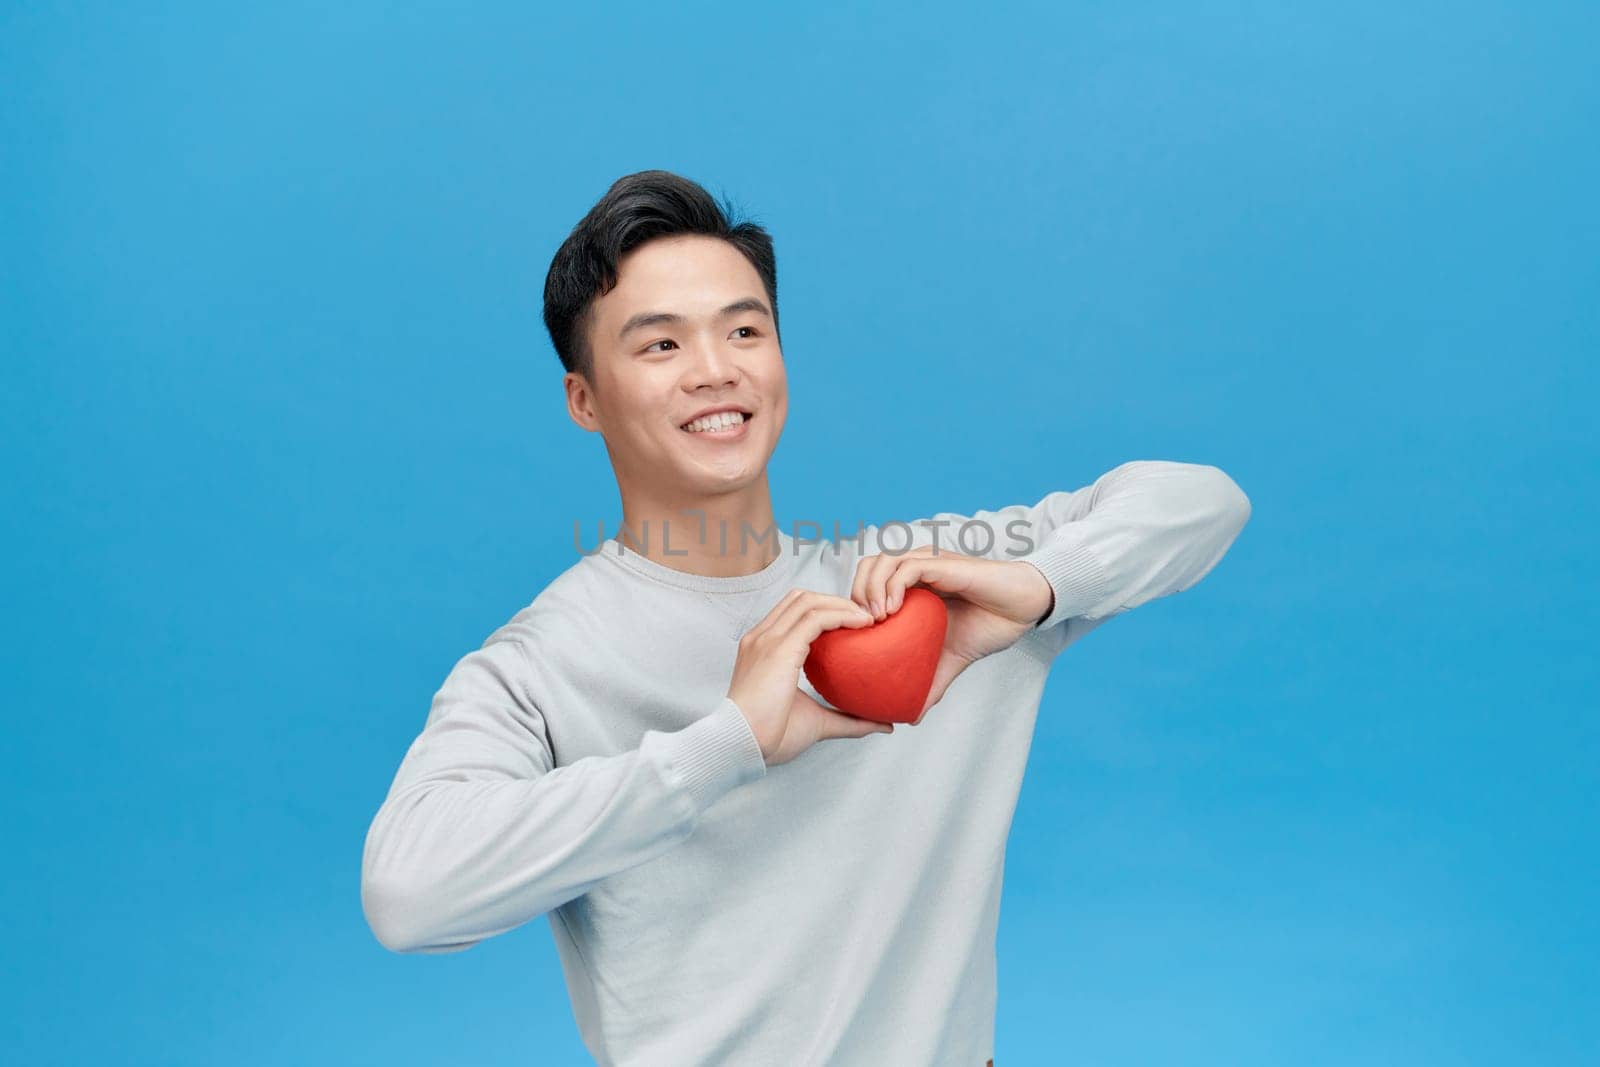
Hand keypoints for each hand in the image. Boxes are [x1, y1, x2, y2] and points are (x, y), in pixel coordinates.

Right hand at [726, 589, 894, 765]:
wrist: (741, 745)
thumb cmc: (770, 737)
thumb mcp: (817, 722)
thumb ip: (849, 720)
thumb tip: (886, 725)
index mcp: (761, 649)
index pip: (791, 611)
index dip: (824, 609)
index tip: (852, 623)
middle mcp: (761, 637)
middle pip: (800, 598)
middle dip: (835, 600)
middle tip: (864, 617)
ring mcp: (768, 639)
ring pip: (809, 601)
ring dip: (841, 604)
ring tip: (867, 618)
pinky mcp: (780, 648)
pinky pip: (816, 618)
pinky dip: (841, 615)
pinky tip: (862, 624)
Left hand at [850, 544, 1053, 720]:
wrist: (1021, 611)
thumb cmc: (988, 625)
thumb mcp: (951, 659)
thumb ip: (930, 682)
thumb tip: (912, 717)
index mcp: (912, 585)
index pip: (867, 581)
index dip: (853, 603)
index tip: (853, 635)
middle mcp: (916, 568)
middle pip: (867, 567)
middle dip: (854, 594)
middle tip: (860, 628)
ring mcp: (928, 562)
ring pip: (882, 561)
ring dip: (870, 589)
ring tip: (874, 621)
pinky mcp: (943, 562)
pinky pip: (907, 567)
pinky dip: (892, 586)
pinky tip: (891, 611)